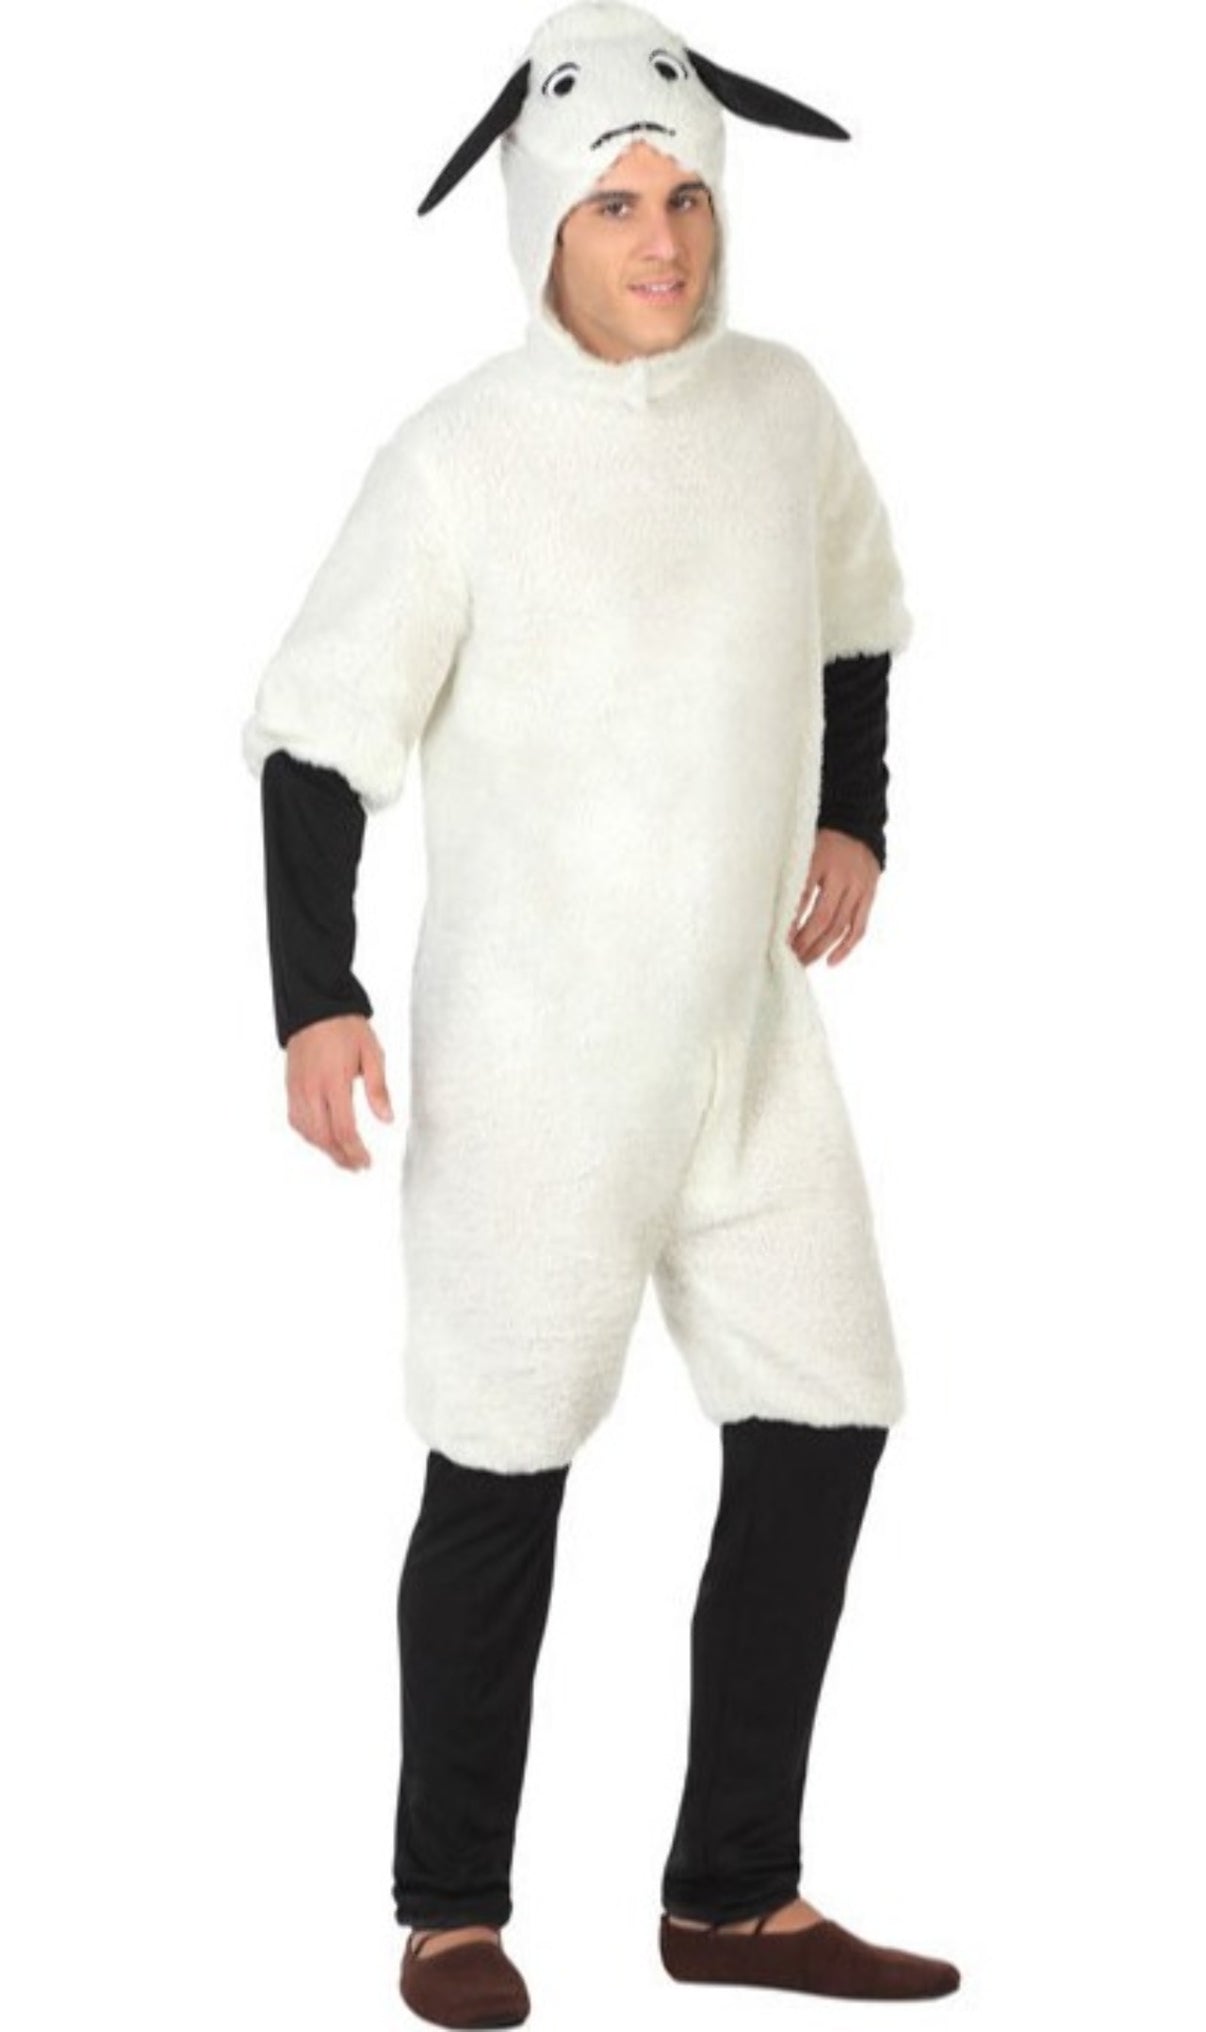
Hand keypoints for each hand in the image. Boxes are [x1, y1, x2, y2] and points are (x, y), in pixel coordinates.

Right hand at [284, 1014, 394, 1170]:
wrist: (314, 1006)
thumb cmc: (345, 1027)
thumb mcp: (372, 1053)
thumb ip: (379, 1089)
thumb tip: (387, 1119)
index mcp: (335, 1082)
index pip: (344, 1129)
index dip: (355, 1151)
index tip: (366, 1162)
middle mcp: (312, 1089)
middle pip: (324, 1137)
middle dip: (341, 1157)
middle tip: (357, 1166)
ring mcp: (298, 1089)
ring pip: (307, 1132)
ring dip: (325, 1149)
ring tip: (342, 1157)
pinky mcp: (290, 1086)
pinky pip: (296, 1119)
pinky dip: (309, 1135)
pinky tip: (321, 1138)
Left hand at [785, 828, 880, 968]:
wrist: (856, 826)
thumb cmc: (821, 841)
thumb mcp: (802, 850)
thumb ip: (791, 874)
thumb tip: (770, 909)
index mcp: (821, 860)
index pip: (803, 897)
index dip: (790, 921)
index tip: (776, 938)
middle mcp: (843, 876)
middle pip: (823, 918)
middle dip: (805, 942)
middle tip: (788, 957)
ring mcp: (859, 887)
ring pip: (841, 926)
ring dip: (821, 948)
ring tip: (803, 962)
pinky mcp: (870, 895)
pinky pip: (859, 927)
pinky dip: (846, 947)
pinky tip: (831, 961)